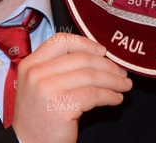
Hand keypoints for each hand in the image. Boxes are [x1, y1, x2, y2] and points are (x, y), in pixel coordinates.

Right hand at [12, 33, 131, 142]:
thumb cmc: (40, 115)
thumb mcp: (41, 84)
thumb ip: (59, 68)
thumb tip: (98, 57)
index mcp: (31, 64)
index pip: (61, 41)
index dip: (86, 43)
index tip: (103, 51)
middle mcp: (36, 73)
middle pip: (81, 58)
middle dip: (107, 65)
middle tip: (121, 72)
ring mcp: (47, 89)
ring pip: (90, 76)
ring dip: (113, 80)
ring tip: (124, 85)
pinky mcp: (61, 107)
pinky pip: (94, 95)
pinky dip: (110, 95)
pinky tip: (116, 99)